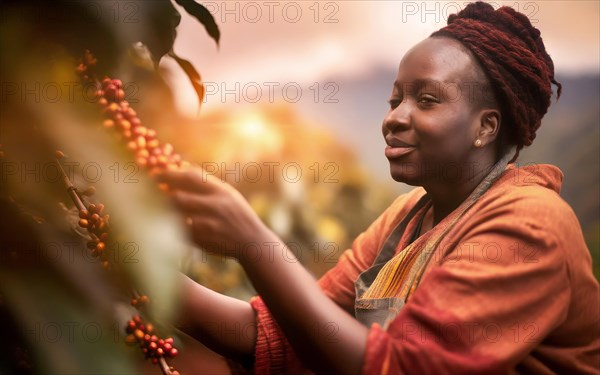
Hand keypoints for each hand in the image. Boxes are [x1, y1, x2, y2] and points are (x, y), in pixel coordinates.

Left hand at [156, 167, 270, 258]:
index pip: (190, 177)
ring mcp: (209, 225)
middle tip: (149, 195)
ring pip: (176, 217)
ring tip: (156, 210)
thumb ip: (208, 182)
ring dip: (165, 213)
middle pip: (178, 198)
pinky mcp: (203, 241)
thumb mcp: (228, 193)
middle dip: (162, 196)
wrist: (252, 241)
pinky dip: (172, 229)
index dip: (169, 174)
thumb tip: (181, 168)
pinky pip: (180, 233)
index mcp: (220, 191)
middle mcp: (215, 206)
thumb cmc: (237, 214)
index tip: (156, 175)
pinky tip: (168, 227)